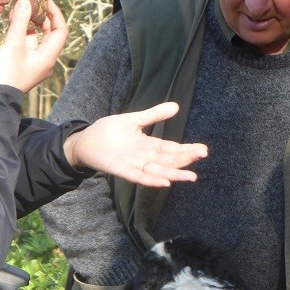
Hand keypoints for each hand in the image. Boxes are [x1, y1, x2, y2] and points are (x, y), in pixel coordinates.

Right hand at [0, 0, 67, 91]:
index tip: (45, 0)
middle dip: (41, 16)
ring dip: (29, 23)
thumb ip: (20, 21)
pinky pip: (27, 44)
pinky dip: (22, 32)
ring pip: (37, 37)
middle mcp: (45, 59)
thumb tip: (26, 0)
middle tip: (30, 3)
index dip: (55, 13)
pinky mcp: (24, 63)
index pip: (61, 30)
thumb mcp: (13, 44)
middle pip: (50, 33)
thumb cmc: (6, 72)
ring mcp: (35, 62)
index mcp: (48, 56)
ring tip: (18, 10)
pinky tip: (13, 22)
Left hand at [63, 102, 207, 186]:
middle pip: (169, 160)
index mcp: (148, 145)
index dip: (187, 149)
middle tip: (202, 155)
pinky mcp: (121, 169)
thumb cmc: (108, 131)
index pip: (171, 148)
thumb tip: (176, 106)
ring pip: (158, 171)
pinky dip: (151, 180)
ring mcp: (133, 164)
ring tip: (191, 176)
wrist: (86, 140)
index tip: (203, 149)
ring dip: (174, 174)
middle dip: (186, 159)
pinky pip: (139, 177)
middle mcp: (144, 157)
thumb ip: (154, 114)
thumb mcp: (134, 119)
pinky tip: (165, 182)